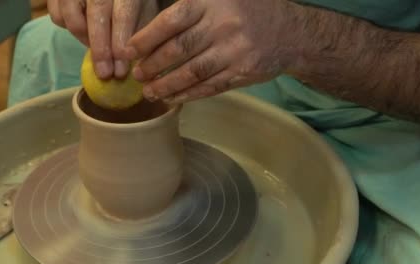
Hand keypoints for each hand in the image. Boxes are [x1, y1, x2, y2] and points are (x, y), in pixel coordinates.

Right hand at [48, 0, 158, 78]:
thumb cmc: (131, 2)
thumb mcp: (143, 12)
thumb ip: (140, 33)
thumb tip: (138, 64)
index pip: (122, 13)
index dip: (120, 42)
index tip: (120, 69)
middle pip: (97, 13)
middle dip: (101, 48)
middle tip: (105, 73)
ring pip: (71, 14)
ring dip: (83, 38)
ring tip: (96, 50)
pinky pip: (56, 14)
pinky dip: (66, 27)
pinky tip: (83, 32)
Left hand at [125, 0, 300, 102]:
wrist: (292, 32)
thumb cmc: (248, 10)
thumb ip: (190, 4)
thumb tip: (153, 22)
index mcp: (213, 1)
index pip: (172, 20)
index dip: (146, 37)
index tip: (127, 50)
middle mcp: (224, 24)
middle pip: (179, 49)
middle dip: (153, 65)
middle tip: (136, 74)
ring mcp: (235, 51)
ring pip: (193, 72)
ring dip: (167, 85)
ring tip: (149, 92)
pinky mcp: (243, 73)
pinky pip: (210, 87)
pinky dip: (189, 95)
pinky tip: (173, 98)